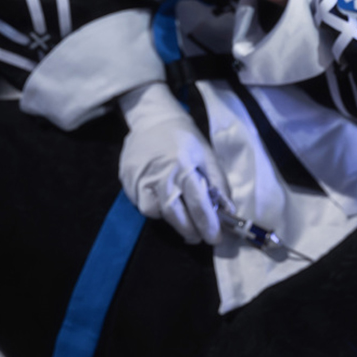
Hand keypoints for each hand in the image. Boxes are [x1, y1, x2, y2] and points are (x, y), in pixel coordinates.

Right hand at [119, 83, 229, 243]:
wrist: (152, 118)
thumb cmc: (184, 137)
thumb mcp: (207, 155)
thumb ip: (219, 183)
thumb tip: (228, 211)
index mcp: (184, 166)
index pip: (198, 204)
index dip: (208, 225)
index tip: (215, 238)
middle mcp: (160, 175)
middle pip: (174, 215)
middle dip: (189, 231)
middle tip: (199, 236)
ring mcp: (140, 178)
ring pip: (154, 212)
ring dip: (169, 218)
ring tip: (180, 212)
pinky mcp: (127, 180)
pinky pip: (141, 203)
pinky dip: (154, 206)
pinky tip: (162, 197)